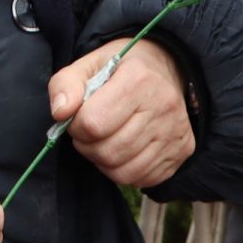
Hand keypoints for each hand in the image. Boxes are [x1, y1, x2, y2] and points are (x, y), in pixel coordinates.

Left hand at [49, 38, 195, 188]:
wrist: (165, 68)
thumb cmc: (120, 69)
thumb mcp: (88, 64)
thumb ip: (65, 84)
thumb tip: (60, 113)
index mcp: (138, 79)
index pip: (93, 123)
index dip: (76, 125)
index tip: (79, 117)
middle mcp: (163, 106)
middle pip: (108, 151)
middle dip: (87, 147)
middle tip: (88, 132)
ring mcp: (175, 132)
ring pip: (124, 172)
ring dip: (103, 162)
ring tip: (104, 141)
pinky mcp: (182, 151)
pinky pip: (142, 178)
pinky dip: (123, 171)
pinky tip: (123, 150)